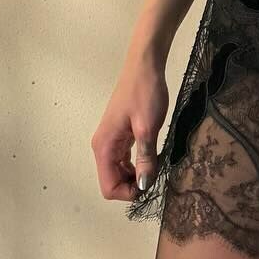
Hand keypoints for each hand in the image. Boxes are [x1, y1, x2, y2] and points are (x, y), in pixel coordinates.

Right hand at [91, 47, 168, 202]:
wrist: (145, 66)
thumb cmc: (145, 93)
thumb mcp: (147, 128)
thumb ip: (144, 158)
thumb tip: (144, 186)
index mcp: (104, 146)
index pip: (108, 187)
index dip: (128, 192)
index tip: (150, 182)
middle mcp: (102, 146)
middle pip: (112, 181)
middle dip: (133, 184)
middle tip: (156, 173)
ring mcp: (110, 140)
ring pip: (118, 171)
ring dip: (135, 174)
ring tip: (156, 163)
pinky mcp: (120, 134)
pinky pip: (124, 158)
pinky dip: (136, 163)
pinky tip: (152, 154)